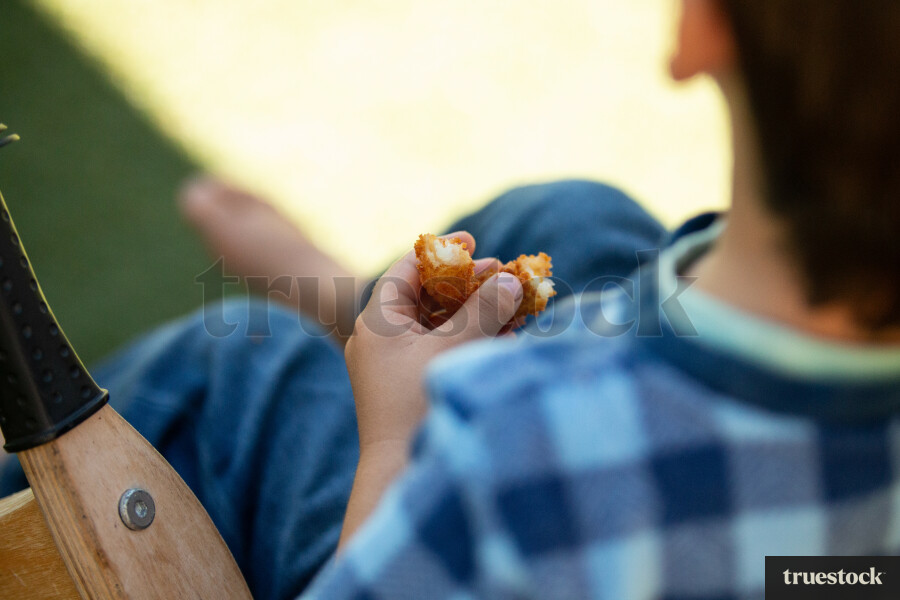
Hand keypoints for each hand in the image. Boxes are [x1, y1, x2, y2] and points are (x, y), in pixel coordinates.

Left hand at [344, 231, 523, 450]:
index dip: (444, 253)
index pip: (409, 270)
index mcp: (378, 321)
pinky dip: (471, 339)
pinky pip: (443, 350)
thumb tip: (509, 281)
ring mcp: (396, 364)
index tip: (475, 243)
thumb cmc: (418, 403)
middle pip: (429, 295)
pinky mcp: (412, 385)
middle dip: (471, 284)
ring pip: (441, 324)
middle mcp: (382, 338)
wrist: (399, 474)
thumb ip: (483, 309)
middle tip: (505, 274)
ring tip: (515, 303)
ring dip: (477, 312)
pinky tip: (505, 335)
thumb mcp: (452, 349)